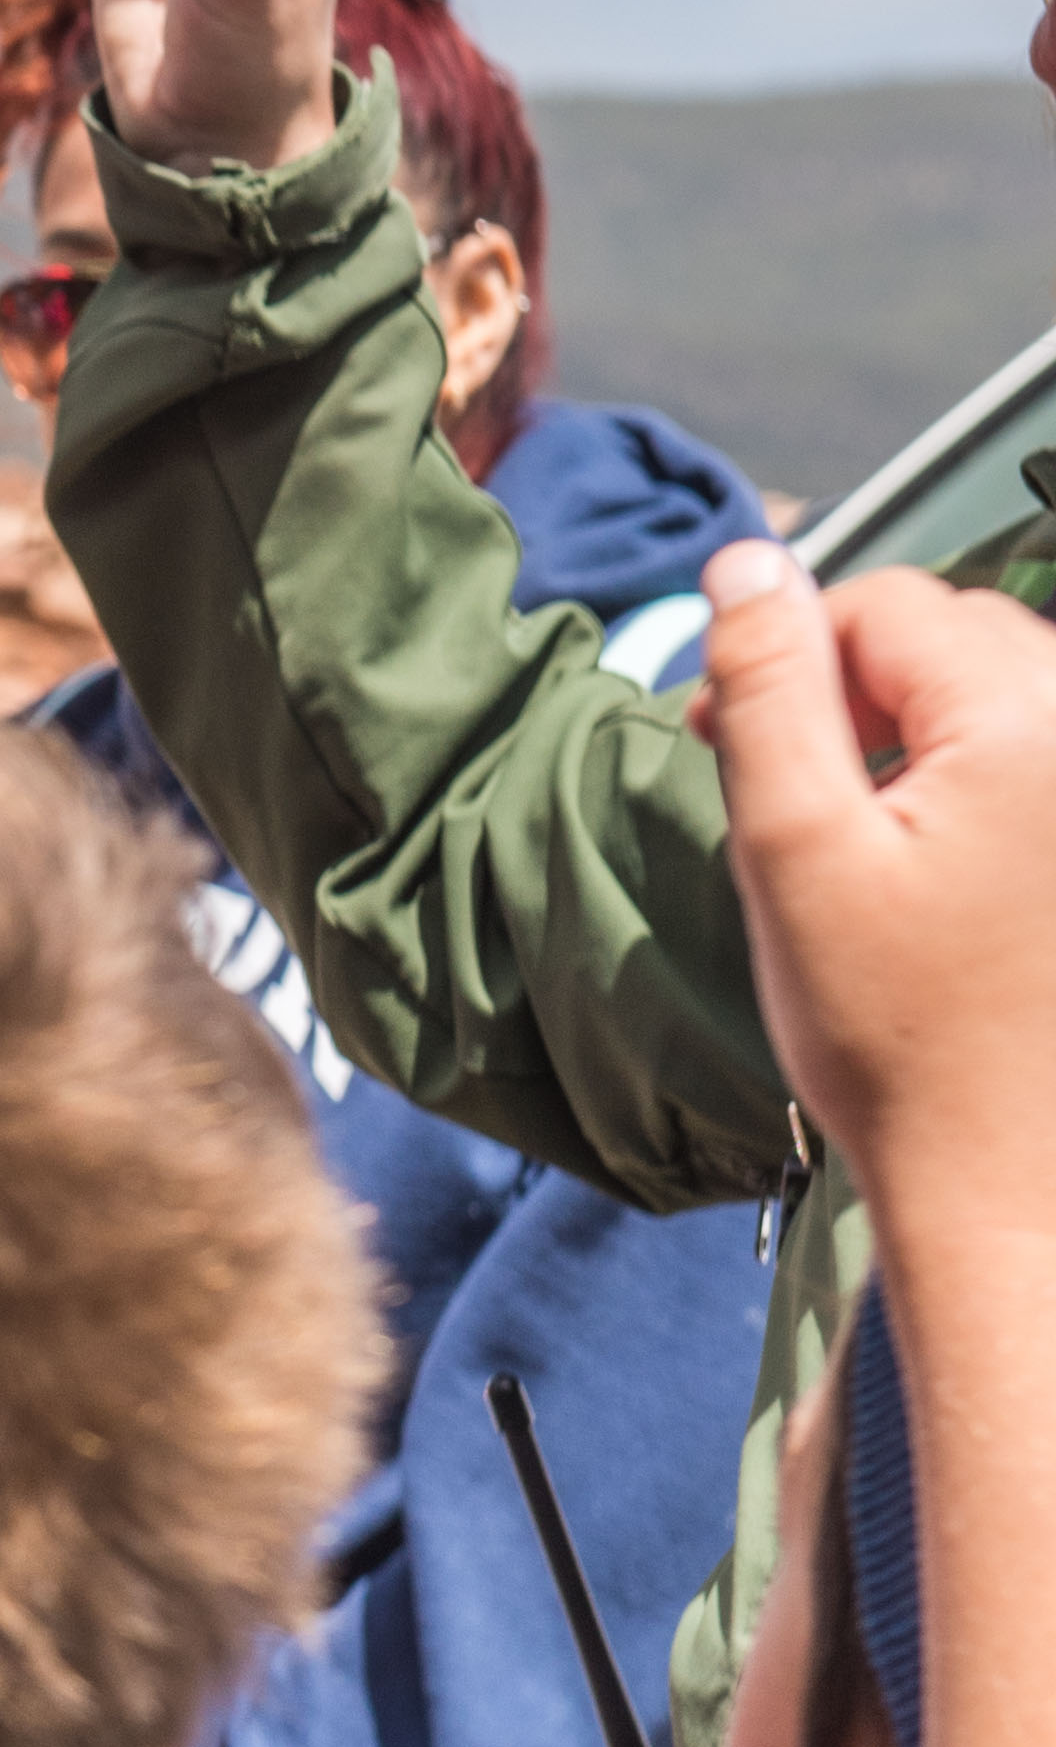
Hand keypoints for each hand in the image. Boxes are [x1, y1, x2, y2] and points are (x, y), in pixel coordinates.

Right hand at [695, 549, 1055, 1256]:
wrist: (1005, 1178)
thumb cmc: (898, 1040)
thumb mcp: (792, 852)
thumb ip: (767, 692)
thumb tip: (745, 567)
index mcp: (1023, 721)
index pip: (889, 605)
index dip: (789, 656)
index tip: (722, 739)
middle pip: (955, 636)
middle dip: (854, 689)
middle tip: (778, 788)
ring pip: (999, 692)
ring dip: (912, 733)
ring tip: (853, 834)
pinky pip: (1036, 760)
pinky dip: (970, 781)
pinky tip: (926, 866)